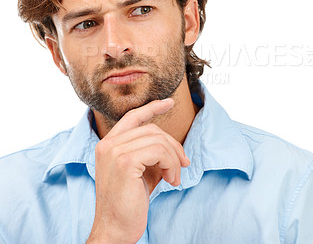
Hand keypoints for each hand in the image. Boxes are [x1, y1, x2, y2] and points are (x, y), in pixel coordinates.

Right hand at [86, 98, 189, 243]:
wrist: (115, 230)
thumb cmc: (129, 203)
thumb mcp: (142, 172)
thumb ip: (152, 154)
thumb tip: (176, 148)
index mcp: (108, 144)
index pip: (132, 117)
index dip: (152, 107)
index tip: (169, 102)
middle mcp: (107, 144)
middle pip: (152, 129)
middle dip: (173, 145)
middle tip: (183, 164)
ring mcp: (114, 151)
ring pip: (158, 139)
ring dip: (174, 158)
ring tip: (175, 177)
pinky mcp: (124, 162)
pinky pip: (159, 151)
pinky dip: (171, 164)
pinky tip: (171, 180)